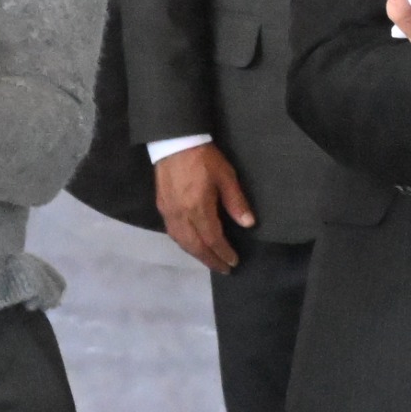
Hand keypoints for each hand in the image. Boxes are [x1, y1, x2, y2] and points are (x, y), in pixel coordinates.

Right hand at [155, 143, 254, 272]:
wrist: (175, 142)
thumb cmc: (204, 158)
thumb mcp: (226, 176)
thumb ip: (236, 201)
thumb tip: (249, 224)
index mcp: (198, 208)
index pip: (212, 238)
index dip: (223, 252)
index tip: (234, 261)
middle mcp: (181, 215)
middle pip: (196, 246)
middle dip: (210, 259)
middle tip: (224, 269)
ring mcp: (169, 213)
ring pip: (182, 242)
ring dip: (197, 255)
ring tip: (210, 260)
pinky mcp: (162, 207)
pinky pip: (173, 234)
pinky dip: (185, 244)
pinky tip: (192, 245)